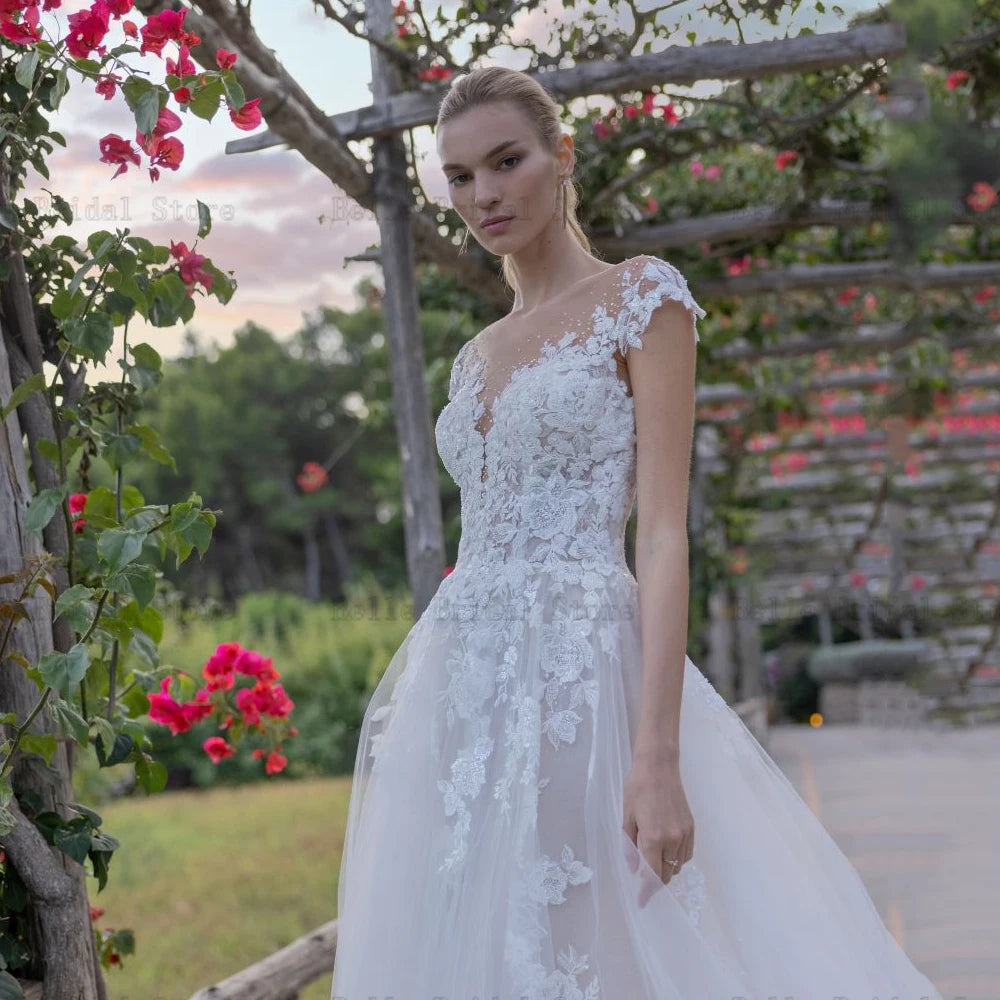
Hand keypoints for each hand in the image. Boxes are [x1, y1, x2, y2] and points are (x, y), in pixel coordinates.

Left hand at [622, 749, 693, 908]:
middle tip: (644, 882)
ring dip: (666, 869)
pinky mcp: (692, 827)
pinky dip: (677, 859)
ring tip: (654, 863)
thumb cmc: (637, 787)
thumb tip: (633, 868)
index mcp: (652, 838)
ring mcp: (684, 833)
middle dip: (655, 883)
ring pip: (678, 865)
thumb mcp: (626, 816)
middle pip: (666, 874)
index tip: (642, 903)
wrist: (659, 766)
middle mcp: (672, 839)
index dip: (646, 892)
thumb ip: (629, 844)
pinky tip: (667, 851)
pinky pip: (687, 854)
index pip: (651, 876)